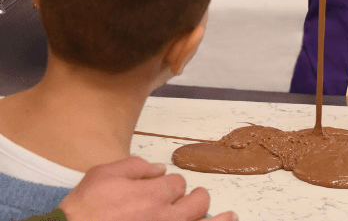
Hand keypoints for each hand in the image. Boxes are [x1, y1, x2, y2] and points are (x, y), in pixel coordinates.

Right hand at [58, 156, 236, 220]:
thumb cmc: (83, 210)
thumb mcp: (104, 174)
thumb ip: (134, 166)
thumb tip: (157, 168)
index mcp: (153, 194)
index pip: (177, 183)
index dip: (171, 185)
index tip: (163, 188)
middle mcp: (165, 216)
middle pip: (198, 202)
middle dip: (198, 198)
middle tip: (197, 198)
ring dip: (219, 220)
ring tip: (230, 216)